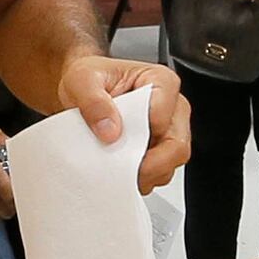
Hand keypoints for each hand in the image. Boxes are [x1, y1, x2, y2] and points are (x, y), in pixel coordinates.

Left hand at [57, 52, 192, 193]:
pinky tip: (121, 171)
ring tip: (116, 169)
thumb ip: (93, 101)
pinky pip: (161, 172)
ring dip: (144, 174)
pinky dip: (141, 178)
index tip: (114, 140)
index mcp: (160, 81)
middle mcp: (172, 106)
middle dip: (148, 166)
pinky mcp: (162, 150)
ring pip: (171, 164)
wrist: (83, 93)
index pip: (162, 115)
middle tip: (120, 170)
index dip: (140, 134)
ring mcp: (170, 130)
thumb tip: (110, 130)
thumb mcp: (81, 80)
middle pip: (176, 146)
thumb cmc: (91, 80)